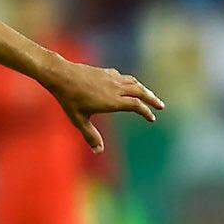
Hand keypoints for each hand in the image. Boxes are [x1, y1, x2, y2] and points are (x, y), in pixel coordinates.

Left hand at [37, 54, 164, 152]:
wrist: (61, 75)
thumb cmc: (69, 99)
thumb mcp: (79, 120)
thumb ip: (90, 135)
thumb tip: (99, 151)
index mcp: (112, 101)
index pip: (136, 105)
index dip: (146, 112)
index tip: (152, 118)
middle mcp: (115, 88)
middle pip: (140, 91)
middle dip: (152, 99)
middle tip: (161, 106)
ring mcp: (111, 78)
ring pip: (133, 82)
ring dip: (144, 89)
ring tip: (149, 95)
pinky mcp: (106, 72)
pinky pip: (123, 77)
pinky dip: (130, 82)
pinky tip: (128, 85)